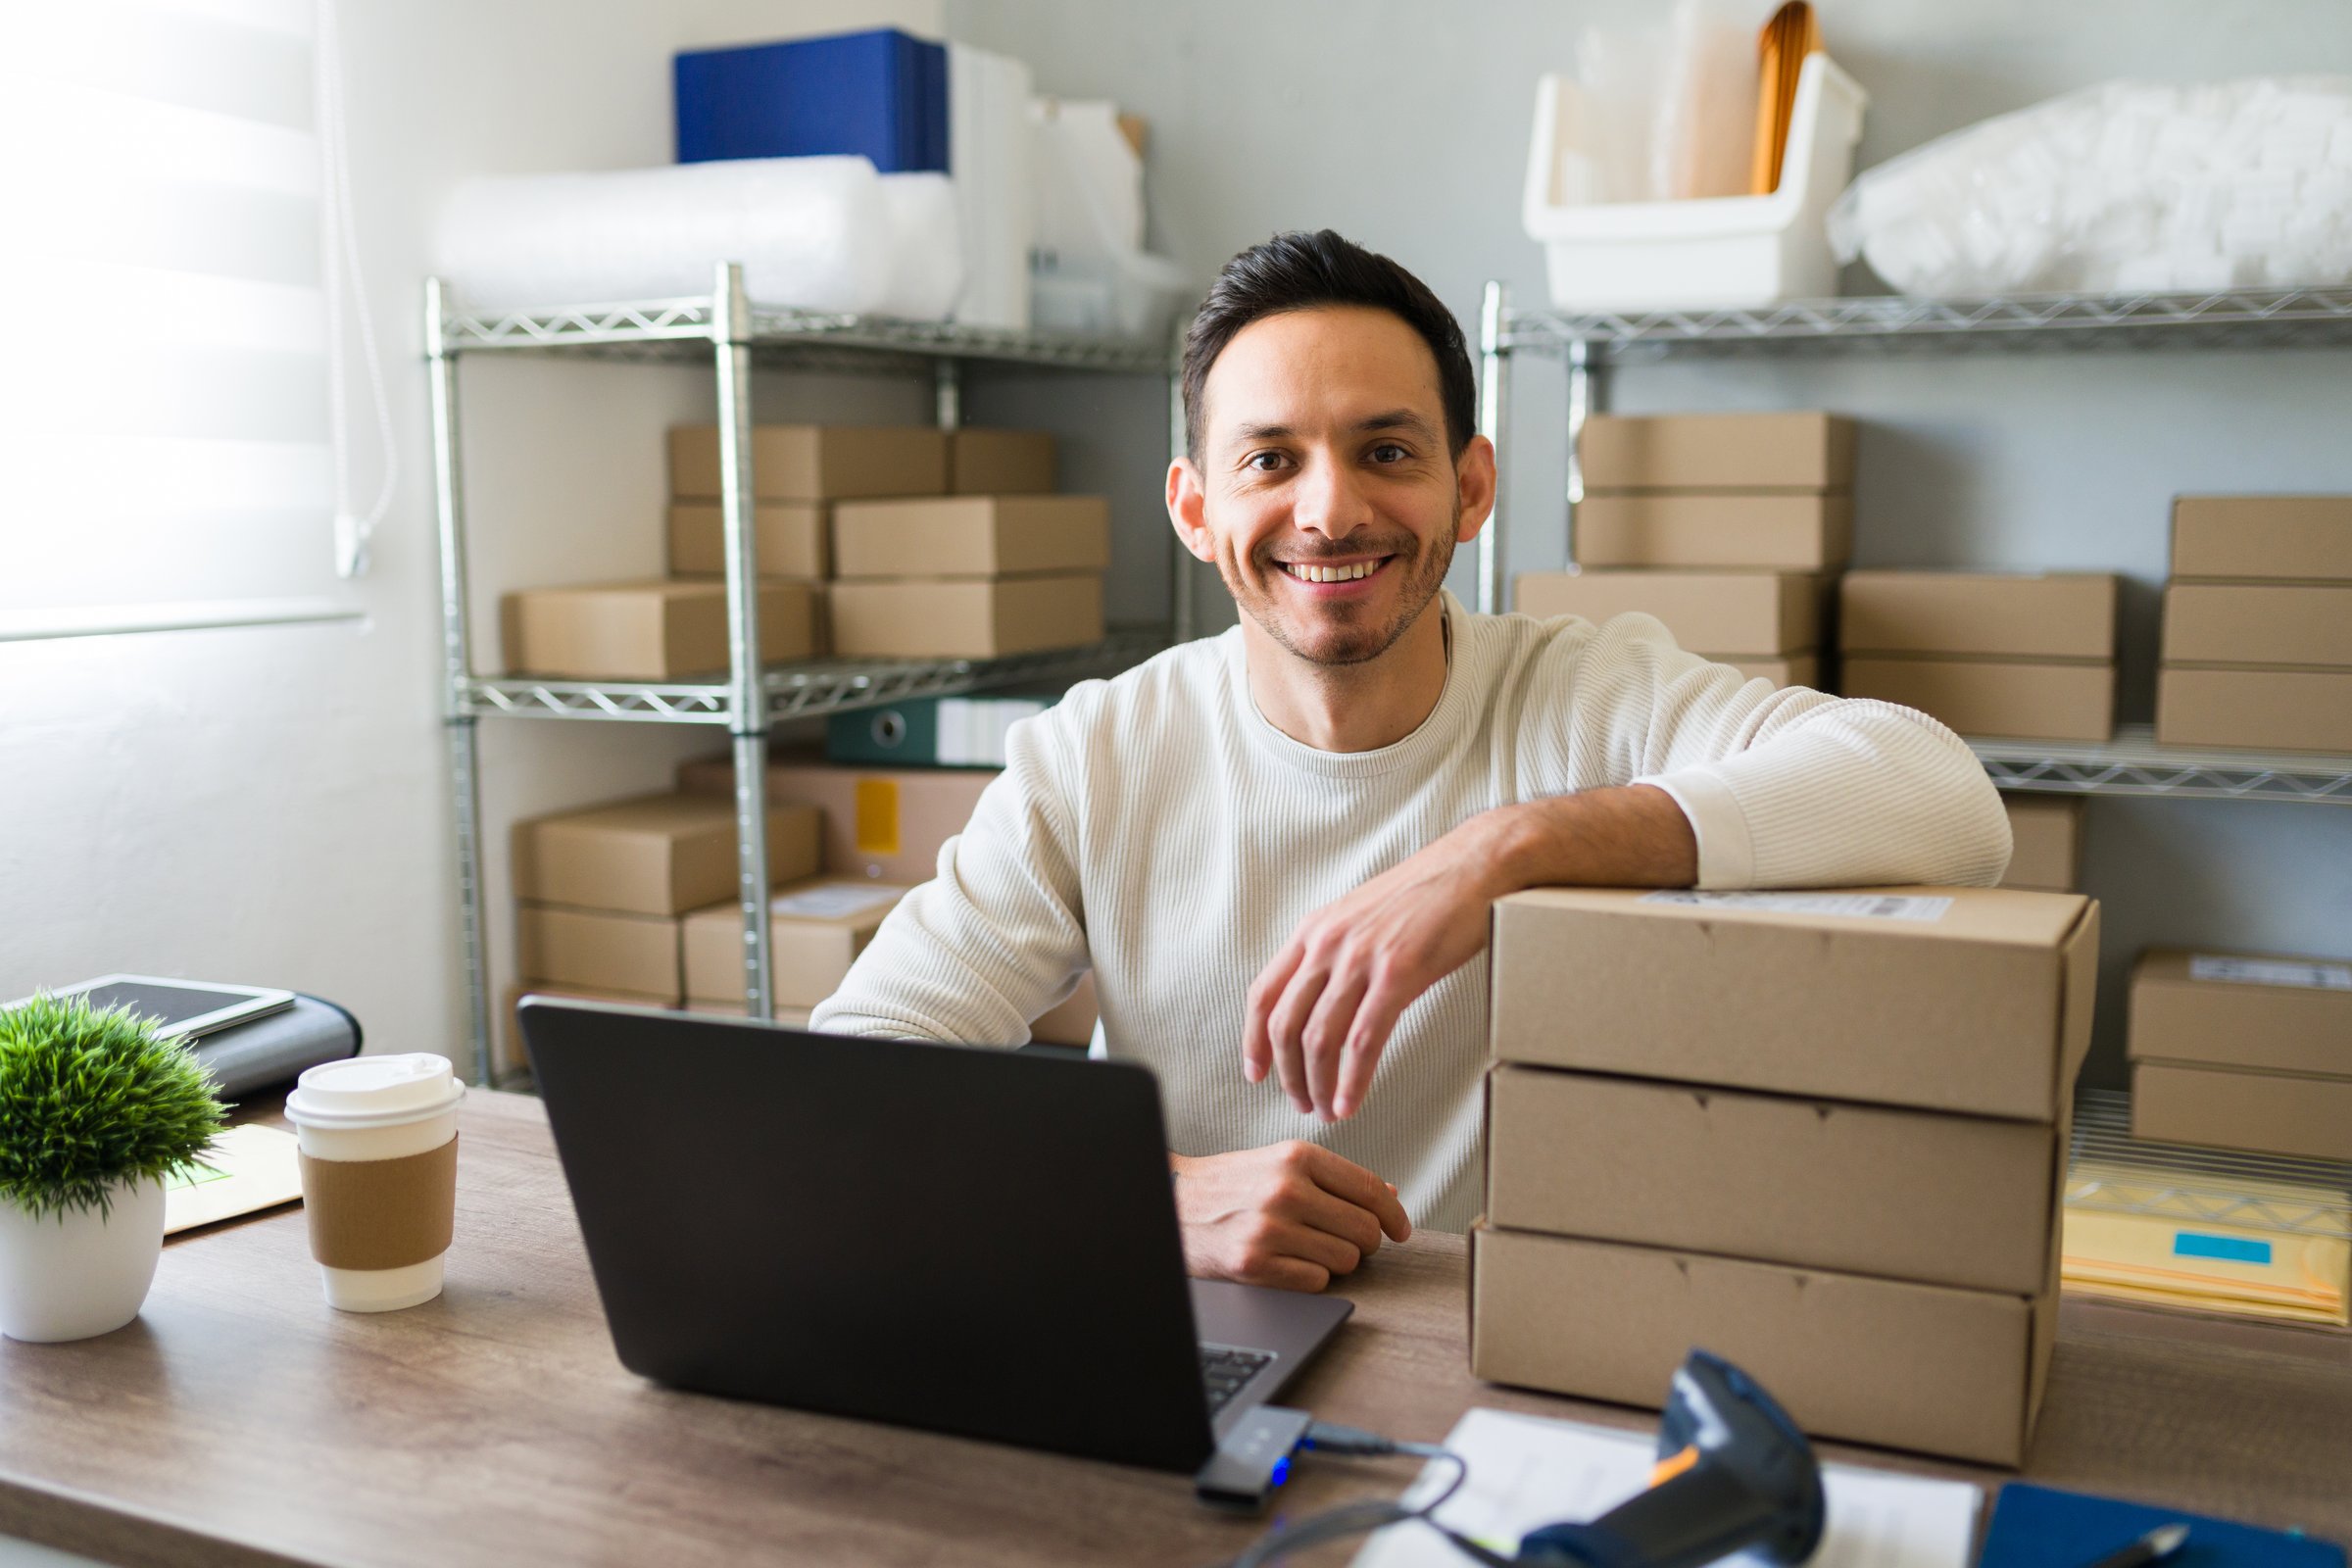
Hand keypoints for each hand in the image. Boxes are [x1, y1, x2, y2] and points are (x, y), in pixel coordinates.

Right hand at [1170, 1141, 1411, 1292]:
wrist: (1170, 1204)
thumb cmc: (1228, 1185)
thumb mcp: (1279, 1163)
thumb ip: (1334, 1177)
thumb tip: (1388, 1196)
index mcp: (1295, 1157)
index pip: (1370, 1189)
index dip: (1394, 1216)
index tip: (1400, 1230)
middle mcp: (1284, 1189)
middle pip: (1364, 1230)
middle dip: (1364, 1242)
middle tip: (1347, 1242)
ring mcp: (1269, 1228)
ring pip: (1346, 1260)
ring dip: (1337, 1262)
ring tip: (1310, 1250)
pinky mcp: (1254, 1264)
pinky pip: (1317, 1282)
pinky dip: (1311, 1278)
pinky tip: (1289, 1264)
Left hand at [1244, 813, 1514, 1121]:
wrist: (1473, 866)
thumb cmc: (1426, 895)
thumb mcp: (1362, 917)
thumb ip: (1336, 954)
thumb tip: (1325, 1001)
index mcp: (1314, 930)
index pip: (1263, 994)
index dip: (1253, 1041)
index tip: (1256, 1073)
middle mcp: (1328, 943)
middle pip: (1285, 1024)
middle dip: (1288, 1075)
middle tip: (1301, 1102)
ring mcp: (1361, 957)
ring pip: (1320, 1039)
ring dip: (1319, 1085)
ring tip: (1329, 1109)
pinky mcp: (1399, 972)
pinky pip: (1364, 1040)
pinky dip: (1353, 1080)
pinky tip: (1352, 1101)